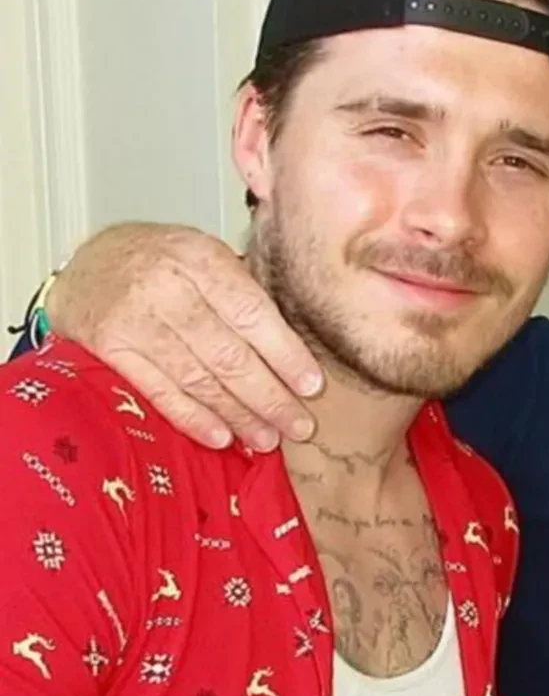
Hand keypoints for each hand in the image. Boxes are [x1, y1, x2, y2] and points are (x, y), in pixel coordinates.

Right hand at [46, 223, 320, 450]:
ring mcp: (135, 320)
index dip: (285, 355)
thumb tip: (297, 353)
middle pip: (228, 354)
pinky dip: (192, 417)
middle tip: (299, 426)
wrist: (89, 263)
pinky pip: (159, 390)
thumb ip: (245, 293)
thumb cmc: (163, 262)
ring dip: (237, 414)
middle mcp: (167, 288)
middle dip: (269, 396)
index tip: (312, 386)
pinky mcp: (110, 348)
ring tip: (267, 439)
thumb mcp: (206, 257)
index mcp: (201, 259)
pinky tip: (221, 437)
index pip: (252, 314)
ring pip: (198, 378)